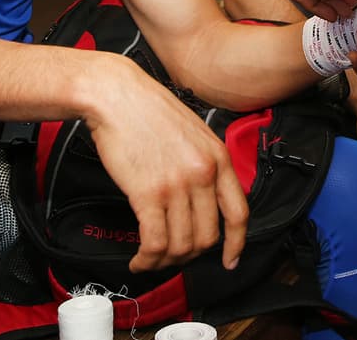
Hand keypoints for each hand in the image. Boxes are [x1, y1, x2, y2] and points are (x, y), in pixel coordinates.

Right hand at [82, 55, 247, 272]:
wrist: (117, 95)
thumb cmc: (148, 110)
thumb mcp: (193, 133)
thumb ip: (204, 164)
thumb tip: (203, 201)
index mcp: (218, 157)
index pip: (239, 213)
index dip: (236, 244)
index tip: (229, 260)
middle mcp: (203, 173)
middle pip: (207, 237)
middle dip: (189, 255)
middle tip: (173, 256)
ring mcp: (177, 184)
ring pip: (181, 245)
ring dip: (165, 261)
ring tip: (151, 259)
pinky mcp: (148, 193)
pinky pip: (155, 242)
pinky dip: (147, 259)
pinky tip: (139, 258)